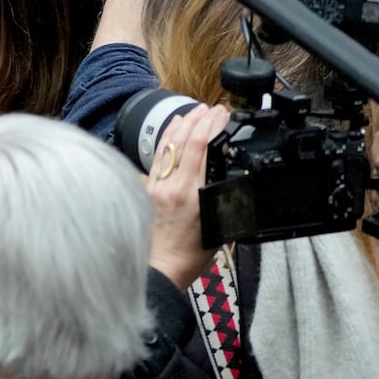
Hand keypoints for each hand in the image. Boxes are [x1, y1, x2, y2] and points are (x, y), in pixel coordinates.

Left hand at [146, 104, 230, 288]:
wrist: (161, 270)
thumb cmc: (191, 255)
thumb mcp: (220, 226)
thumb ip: (223, 199)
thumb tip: (230, 176)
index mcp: (191, 194)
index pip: (200, 147)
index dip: (211, 125)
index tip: (223, 114)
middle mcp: (171, 186)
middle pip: (184, 140)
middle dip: (200, 119)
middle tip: (214, 108)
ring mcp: (156, 186)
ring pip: (167, 145)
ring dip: (183, 124)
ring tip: (195, 111)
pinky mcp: (147, 190)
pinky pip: (157, 157)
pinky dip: (166, 139)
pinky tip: (173, 129)